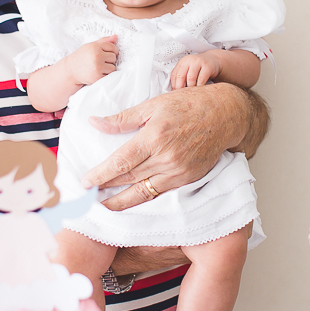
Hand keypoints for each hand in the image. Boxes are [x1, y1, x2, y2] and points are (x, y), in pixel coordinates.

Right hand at [66, 35, 116, 84]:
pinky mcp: (97, 77)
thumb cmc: (81, 57)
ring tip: (99, 67)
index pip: (112, 47)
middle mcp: (97, 56)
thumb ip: (103, 41)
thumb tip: (116, 37)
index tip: (108, 53)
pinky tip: (97, 72)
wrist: (70, 70)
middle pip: (113, 57)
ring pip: (113, 67)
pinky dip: (105, 75)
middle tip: (100, 61)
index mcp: (95, 47)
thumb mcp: (91, 46)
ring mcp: (97, 67)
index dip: (113, 50)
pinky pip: (109, 75)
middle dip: (109, 59)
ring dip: (108, 68)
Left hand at [82, 82, 261, 210]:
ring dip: (121, 202)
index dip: (100, 175)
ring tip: (104, 206)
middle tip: (86, 196)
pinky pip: (161, 193)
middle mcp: (166, 158)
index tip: (84, 182)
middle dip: (105, 189)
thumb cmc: (188, 104)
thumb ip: (122, 119)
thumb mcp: (152, 105)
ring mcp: (178, 171)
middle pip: (129, 179)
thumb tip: (94, 122)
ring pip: (144, 192)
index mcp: (154, 137)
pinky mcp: (188, 178)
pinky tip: (131, 201)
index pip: (120, 162)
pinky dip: (144, 199)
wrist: (224, 114)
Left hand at [170, 52, 221, 88]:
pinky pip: (201, 80)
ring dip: (190, 88)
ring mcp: (198, 62)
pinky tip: (199, 89)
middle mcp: (189, 60)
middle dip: (180, 88)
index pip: (174, 75)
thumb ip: (182, 76)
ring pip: (190, 78)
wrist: (214, 60)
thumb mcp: (189, 69)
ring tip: (191, 93)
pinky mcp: (207, 66)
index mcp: (182, 62)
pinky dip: (199, 87)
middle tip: (182, 95)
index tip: (175, 93)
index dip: (174, 86)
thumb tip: (175, 90)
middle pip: (180, 76)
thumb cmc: (200, 67)